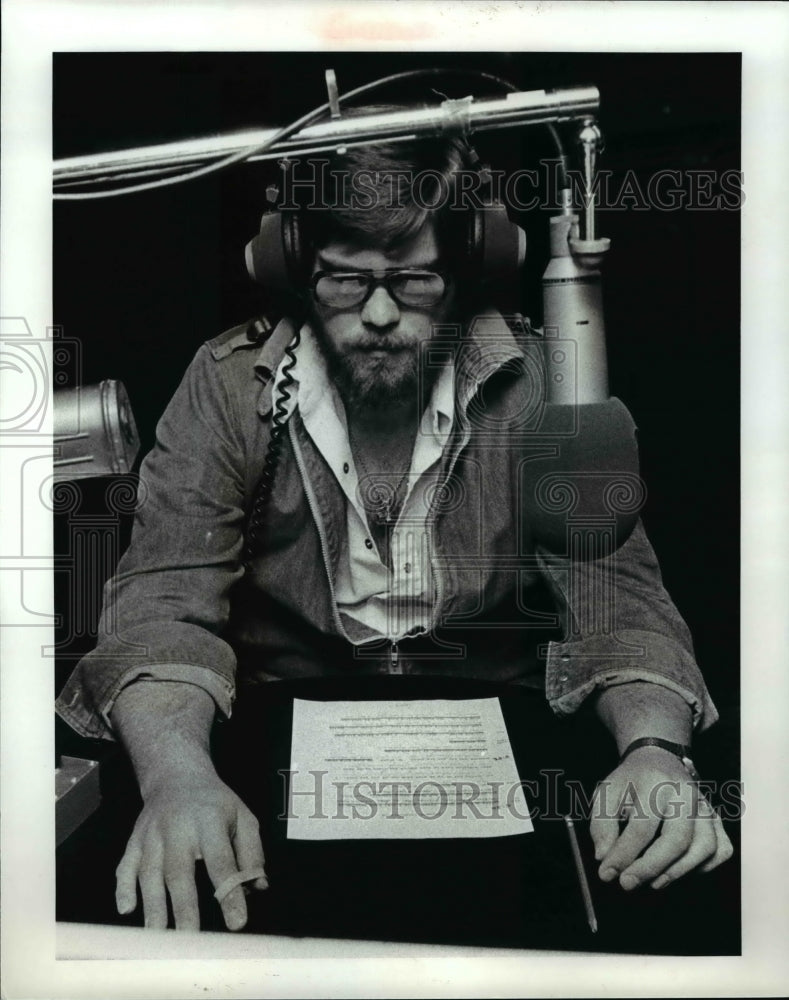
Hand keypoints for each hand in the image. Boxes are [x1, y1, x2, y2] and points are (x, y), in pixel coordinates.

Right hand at [115, 769, 266, 930]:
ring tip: (158, 940)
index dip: (229, 892)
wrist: (176, 776)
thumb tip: (258, 887)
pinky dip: (123, 888)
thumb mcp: (242, 817)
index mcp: (210, 821)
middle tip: (190, 943)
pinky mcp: (134, 842)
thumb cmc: (215, 804)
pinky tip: (127, 910)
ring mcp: (151, 835)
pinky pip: (125, 867)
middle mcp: (177, 828)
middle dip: (184, 909)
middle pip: (179, 871)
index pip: (221, 860)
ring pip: (149, 874)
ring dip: (153, 908)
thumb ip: (252, 852)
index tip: (237, 923)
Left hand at [589, 746, 732, 890]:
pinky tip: (679, 868)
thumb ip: (602, 824)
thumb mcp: (607, 791)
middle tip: (628, 883)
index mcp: (656, 783)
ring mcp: (705, 806)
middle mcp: (686, 793)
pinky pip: (720, 849)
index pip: (642, 826)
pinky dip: (703, 866)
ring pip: (704, 848)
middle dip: (651, 867)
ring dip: (677, 871)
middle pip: (678, 839)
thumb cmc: (632, 779)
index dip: (624, 854)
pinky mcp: (716, 818)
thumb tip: (605, 858)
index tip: (607, 873)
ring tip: (652, 882)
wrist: (658, 757)